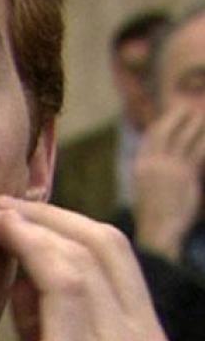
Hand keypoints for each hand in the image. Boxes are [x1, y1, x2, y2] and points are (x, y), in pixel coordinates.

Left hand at [0, 196, 175, 340]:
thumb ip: (52, 326)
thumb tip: (22, 275)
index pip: (118, 260)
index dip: (67, 226)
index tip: (20, 216)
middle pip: (106, 244)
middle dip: (48, 215)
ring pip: (82, 252)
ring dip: (28, 222)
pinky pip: (60, 279)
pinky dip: (25, 244)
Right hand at [133, 106, 204, 262]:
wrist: (158, 232)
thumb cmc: (154, 216)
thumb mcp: (146, 190)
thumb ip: (154, 172)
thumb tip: (162, 161)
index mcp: (141, 166)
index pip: (151, 137)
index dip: (163, 122)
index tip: (172, 114)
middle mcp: (153, 163)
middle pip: (166, 131)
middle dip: (178, 117)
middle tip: (191, 108)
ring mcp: (169, 167)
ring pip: (185, 137)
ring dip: (196, 124)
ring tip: (204, 116)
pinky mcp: (186, 175)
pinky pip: (198, 151)